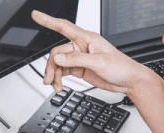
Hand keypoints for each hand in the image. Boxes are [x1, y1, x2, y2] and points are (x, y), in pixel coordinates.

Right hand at [31, 10, 153, 94]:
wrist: (128, 81)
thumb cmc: (120, 67)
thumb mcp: (99, 62)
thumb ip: (76, 59)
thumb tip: (58, 58)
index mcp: (86, 38)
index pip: (63, 26)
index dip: (48, 20)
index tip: (35, 15)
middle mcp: (81, 46)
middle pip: (57, 53)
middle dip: (52, 67)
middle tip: (49, 80)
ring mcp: (79, 58)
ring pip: (58, 64)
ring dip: (54, 75)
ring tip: (55, 86)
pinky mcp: (79, 68)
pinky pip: (63, 72)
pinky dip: (59, 79)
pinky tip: (59, 86)